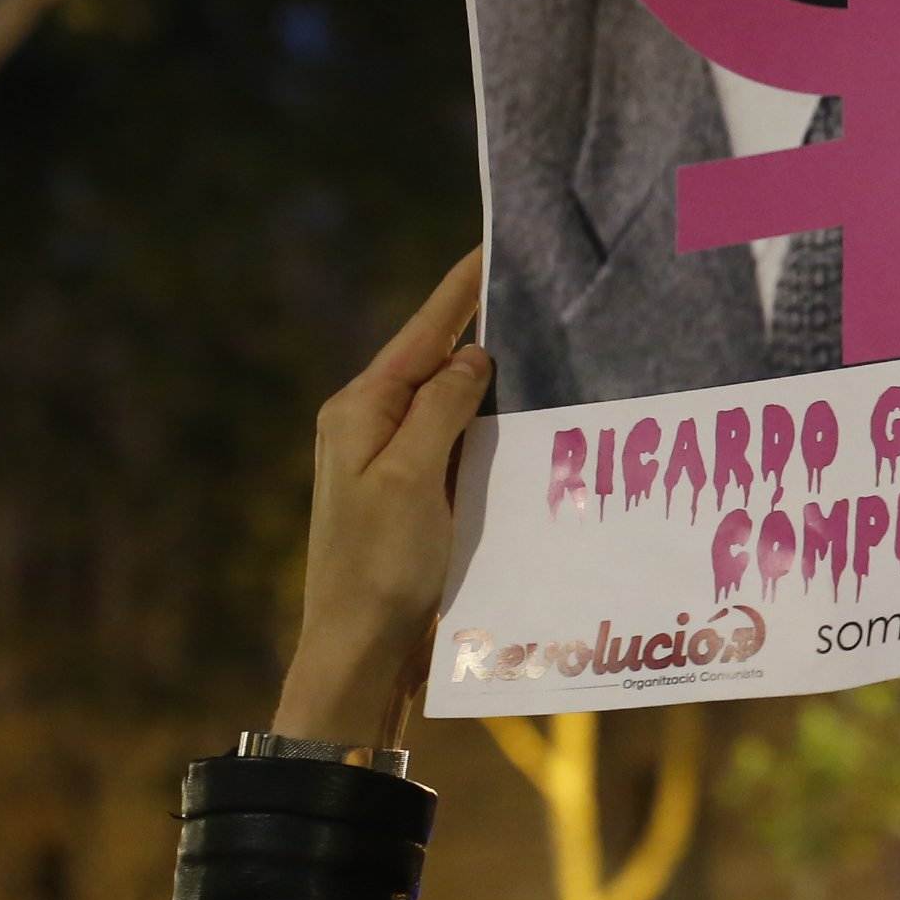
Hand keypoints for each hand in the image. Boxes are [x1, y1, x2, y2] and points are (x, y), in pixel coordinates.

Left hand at [273, 250, 492, 745]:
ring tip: (541, 348)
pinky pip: (455, 446)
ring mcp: (389, 465)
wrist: (358, 652)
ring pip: (449, 406)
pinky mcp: (411, 499)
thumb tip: (471, 355)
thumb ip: (442, 410)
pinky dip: (487, 430)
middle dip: (480, 331)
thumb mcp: (411, 479)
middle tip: (532, 294)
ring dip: (490, 384)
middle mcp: (369, 429)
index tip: (490, 247)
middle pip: (434, 364)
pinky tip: (522, 424)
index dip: (459, 292)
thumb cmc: (379, 566)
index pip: (421, 335)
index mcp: (359, 413)